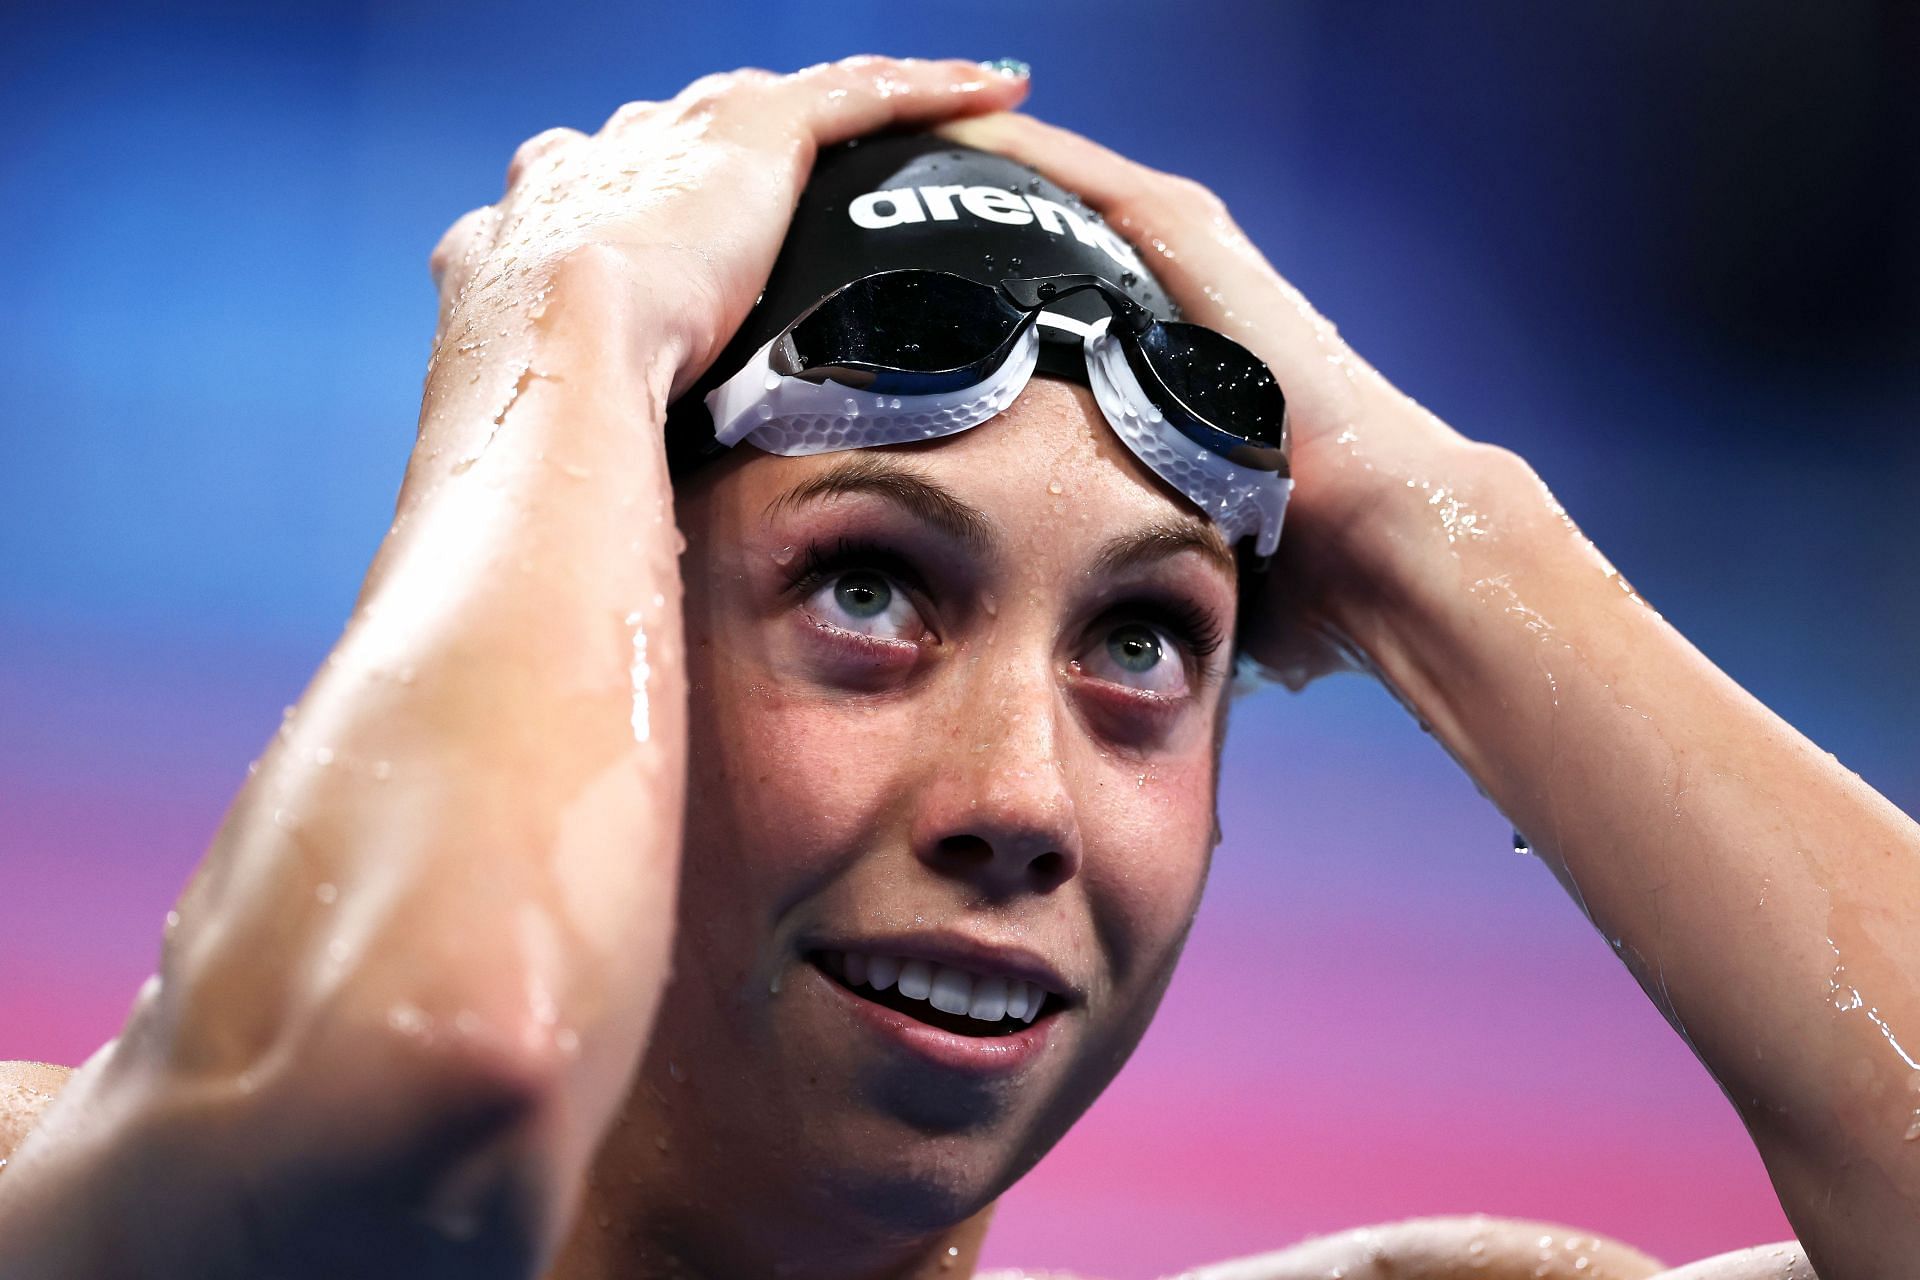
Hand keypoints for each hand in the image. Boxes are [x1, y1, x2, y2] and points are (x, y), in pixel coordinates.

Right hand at [428, 57, 1029, 400]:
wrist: (549, 356)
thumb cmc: (534, 417)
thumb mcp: (547, 427)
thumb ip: (582, 433)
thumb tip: (612, 507)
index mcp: (527, 230)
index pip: (591, 206)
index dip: (636, 220)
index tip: (669, 255)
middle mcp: (595, 163)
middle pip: (679, 141)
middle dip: (732, 155)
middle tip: (794, 189)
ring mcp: (672, 141)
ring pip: (780, 102)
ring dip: (851, 107)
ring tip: (927, 118)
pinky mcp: (750, 132)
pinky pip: (855, 94)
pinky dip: (924, 91)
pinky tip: (988, 95)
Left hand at [937, 111, 1495, 688]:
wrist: (1380, 541)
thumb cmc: (1302, 575)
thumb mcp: (1191, 559)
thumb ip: (1144, 571)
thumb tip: (1100, 649)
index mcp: (1174, 371)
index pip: (1061, 318)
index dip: (988, 303)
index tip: (911, 309)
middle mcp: (1181, 302)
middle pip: (1053, 241)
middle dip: (970, 228)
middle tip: (880, 211)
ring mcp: (1189, 263)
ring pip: (1062, 190)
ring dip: (982, 173)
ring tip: (895, 147)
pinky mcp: (1189, 236)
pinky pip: (1079, 174)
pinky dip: (1013, 151)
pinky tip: (944, 127)